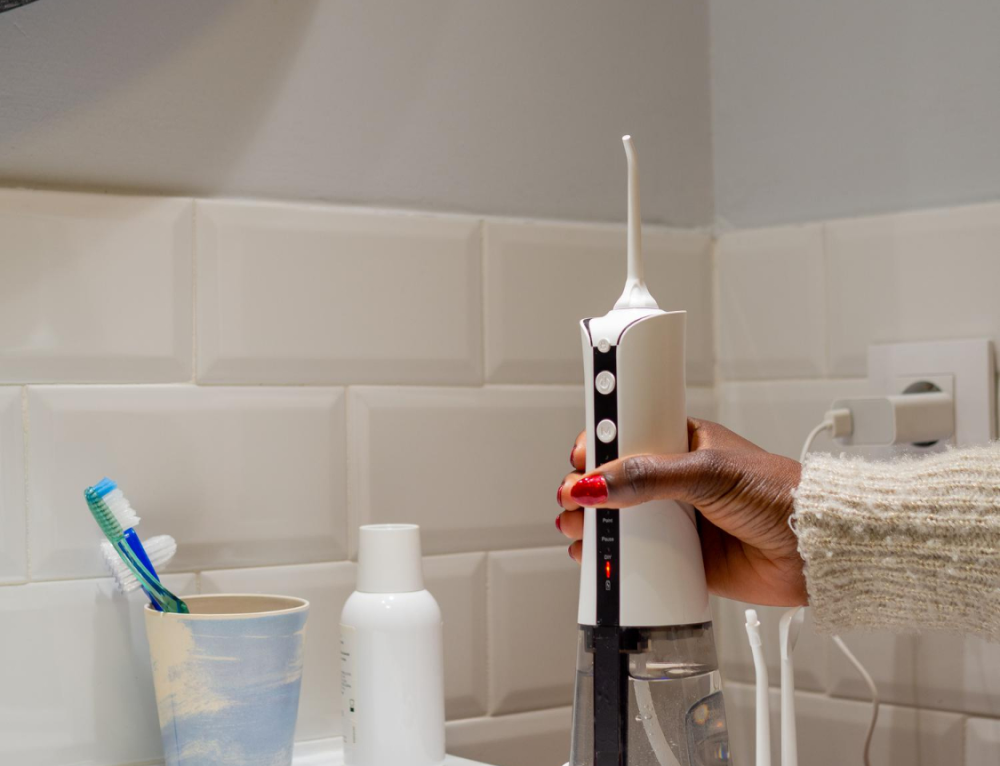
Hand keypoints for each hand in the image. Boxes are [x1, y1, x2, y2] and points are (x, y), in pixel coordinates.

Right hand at [556, 418, 806, 606]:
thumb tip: (597, 483)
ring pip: (618, 518)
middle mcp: (674, 479)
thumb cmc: (781, 494)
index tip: (579, 454)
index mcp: (681, 442)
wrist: (817, 551)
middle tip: (572, 497)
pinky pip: (635, 558)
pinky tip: (595, 558)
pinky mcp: (681, 557)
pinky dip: (611, 560)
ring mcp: (675, 519)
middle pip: (612, 478)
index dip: (599, 441)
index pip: (628, 433)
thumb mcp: (708, 473)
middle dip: (585, 487)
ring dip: (590, 522)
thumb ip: (649, 477)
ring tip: (578, 528)